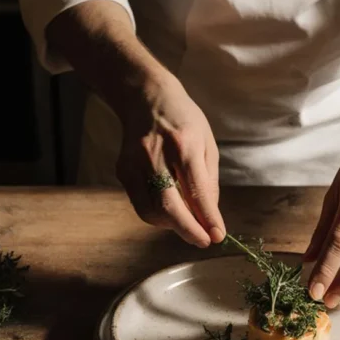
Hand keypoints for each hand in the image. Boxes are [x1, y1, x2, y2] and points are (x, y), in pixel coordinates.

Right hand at [115, 76, 226, 247]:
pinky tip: (170, 209)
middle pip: (168, 206)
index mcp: (184, 145)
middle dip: (188, 230)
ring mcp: (134, 164)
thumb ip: (208, 182)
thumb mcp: (207, 144)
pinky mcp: (122, 171)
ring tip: (188, 222)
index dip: (207, 218)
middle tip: (202, 241)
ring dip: (172, 224)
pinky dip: (158, 214)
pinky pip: (141, 204)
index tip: (217, 236)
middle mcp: (155, 155)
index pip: (196, 190)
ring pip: (151, 211)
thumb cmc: (184, 121)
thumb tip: (209, 218)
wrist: (146, 97)